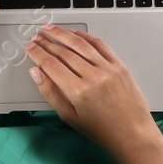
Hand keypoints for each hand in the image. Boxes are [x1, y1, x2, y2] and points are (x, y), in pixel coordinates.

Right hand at [25, 23, 161, 157]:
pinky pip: (99, 44)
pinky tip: (74, 33)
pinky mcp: (119, 65)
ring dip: (62, 34)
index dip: (37, 53)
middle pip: (64, 52)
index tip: (29, 47)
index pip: (51, 64)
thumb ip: (50, 92)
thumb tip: (36, 72)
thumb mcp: (70, 117)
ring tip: (50, 29)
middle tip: (36, 36)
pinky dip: (84, 36)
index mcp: (79, 92)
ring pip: (80, 44)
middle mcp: (93, 76)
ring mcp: (108, 68)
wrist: (133, 134)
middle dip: (47, 42)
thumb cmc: (102, 130)